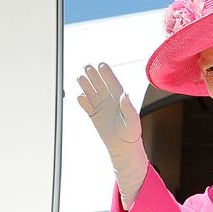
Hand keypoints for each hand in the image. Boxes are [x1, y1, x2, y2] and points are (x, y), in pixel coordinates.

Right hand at [77, 63, 148, 207]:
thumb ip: (128, 106)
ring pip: (92, 93)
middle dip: (94, 75)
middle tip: (87, 66)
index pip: (112, 82)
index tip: (101, 64)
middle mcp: (110, 100)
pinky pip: (87, 106)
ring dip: (86, 85)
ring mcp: (101, 107)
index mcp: (120, 98)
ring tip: (80, 77)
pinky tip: (79, 96)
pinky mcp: (94, 116)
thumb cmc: (132, 133)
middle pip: (100, 85)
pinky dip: (83, 101)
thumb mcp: (133, 119)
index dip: (107, 73)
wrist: (123, 147)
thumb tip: (124, 94)